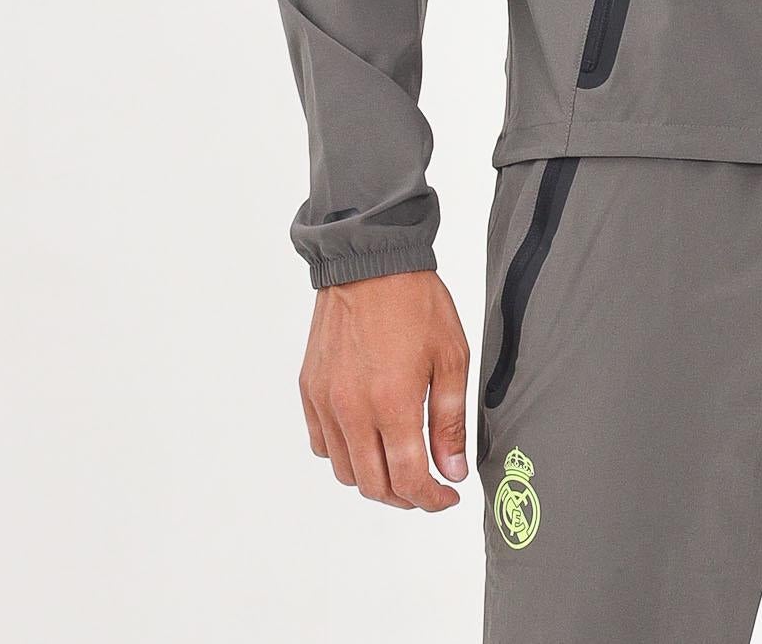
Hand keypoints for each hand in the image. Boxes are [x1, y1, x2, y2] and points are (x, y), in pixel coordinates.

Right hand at [299, 270, 471, 510]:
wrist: (369, 260)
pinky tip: (367, 438)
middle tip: (427, 486)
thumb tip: (452, 472)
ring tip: (398, 464)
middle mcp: (352, 410)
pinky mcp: (310, 390)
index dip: (432, 500)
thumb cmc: (415, 301)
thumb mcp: (451, 356)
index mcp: (392, 403)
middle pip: (373, 486)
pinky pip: (322, 444)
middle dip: (405, 497)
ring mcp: (325, 401)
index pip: (408, 479)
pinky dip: (345, 454)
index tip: (448, 497)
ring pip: (345, 471)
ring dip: (373, 479)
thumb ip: (450, 421)